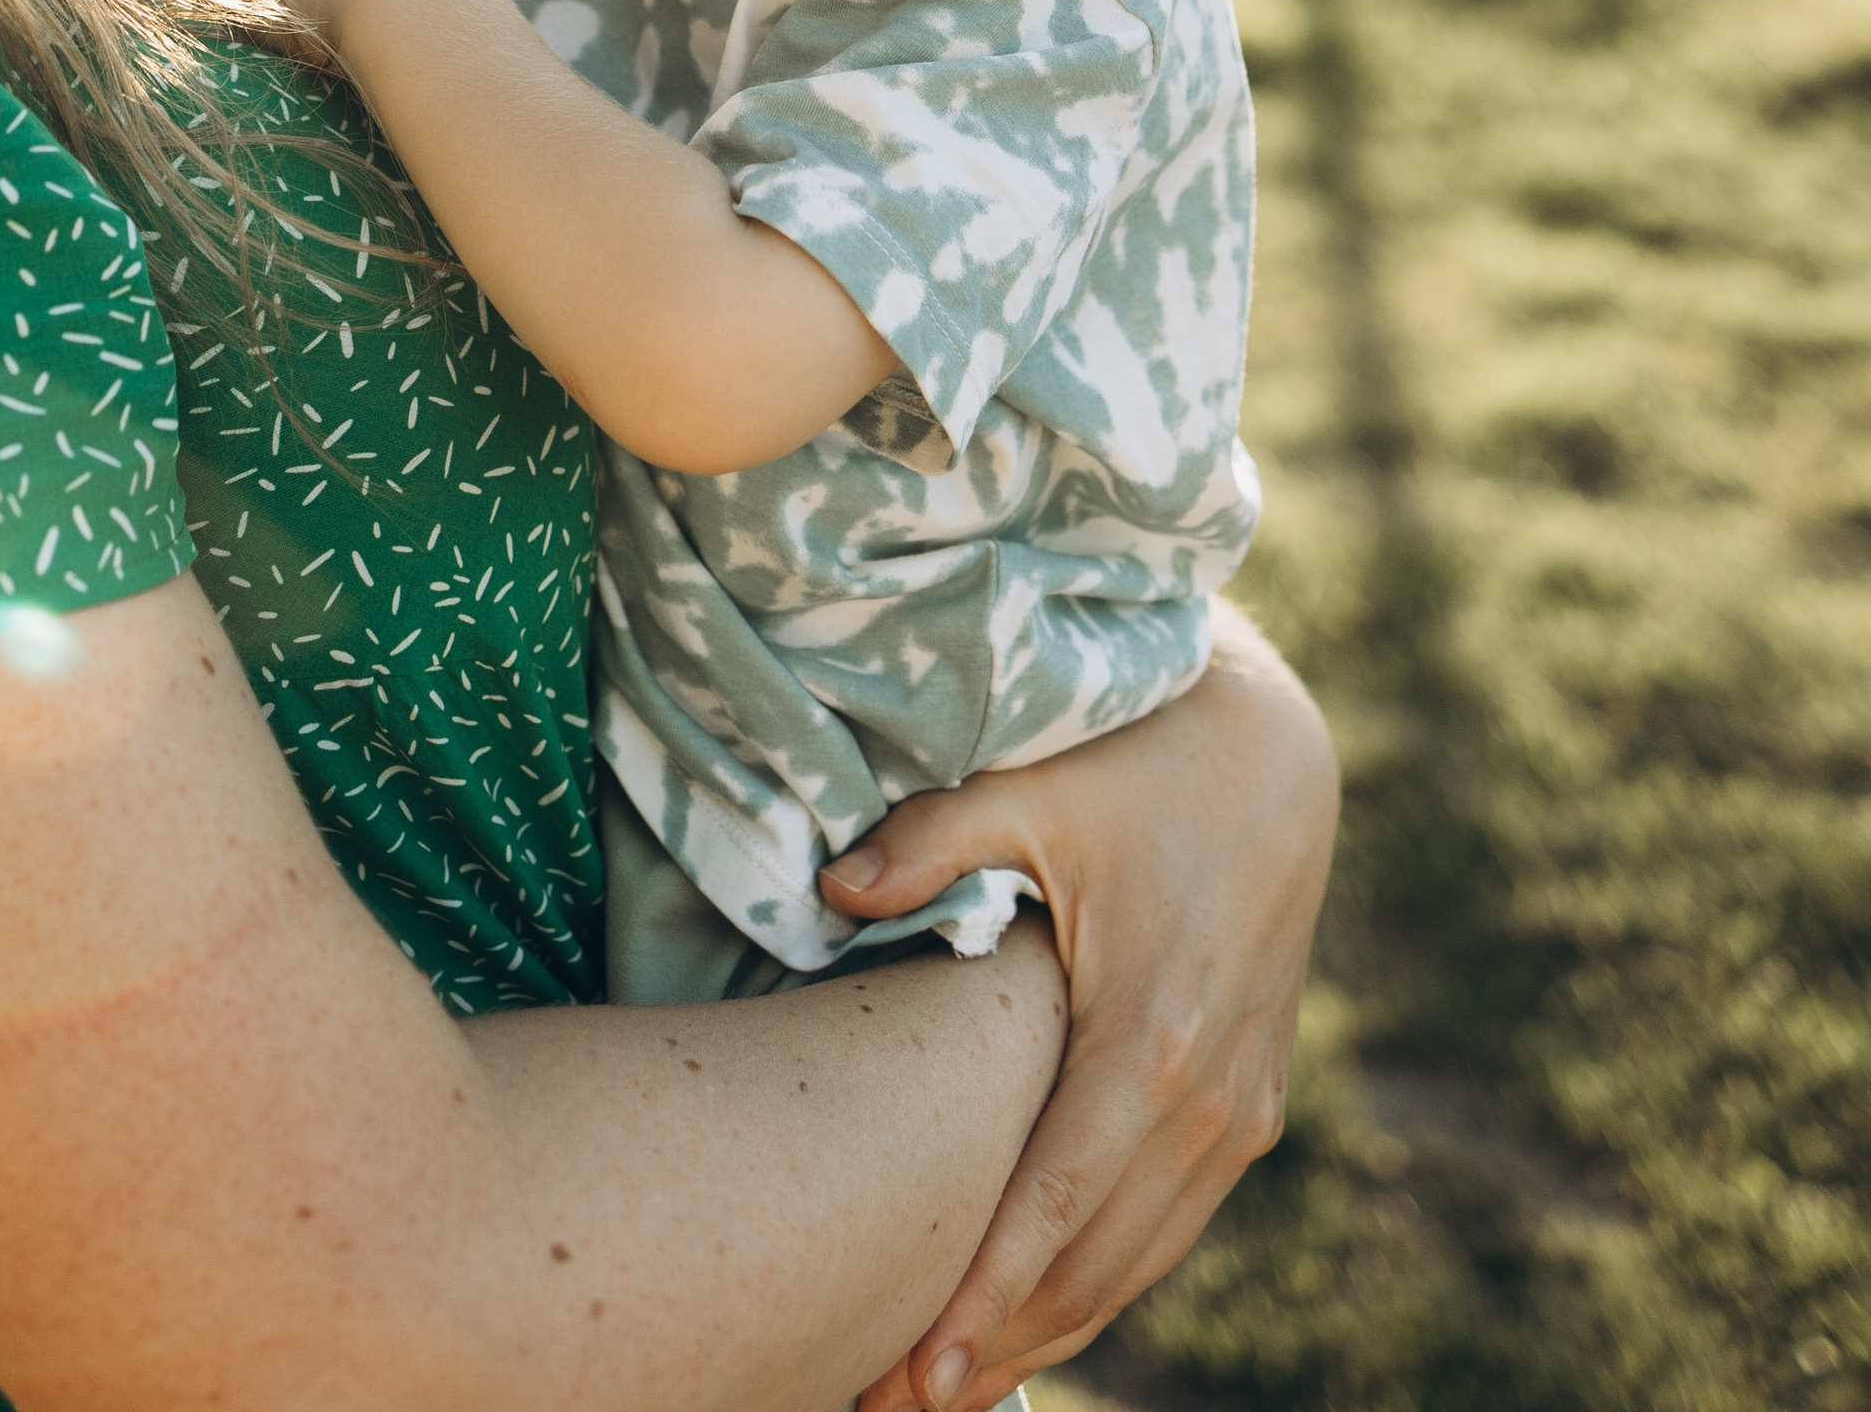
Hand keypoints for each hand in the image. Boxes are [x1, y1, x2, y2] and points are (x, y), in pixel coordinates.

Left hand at [826, 606, 1336, 1409]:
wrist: (1278, 760)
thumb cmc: (1141, 766)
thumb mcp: (1033, 788)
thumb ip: (930, 841)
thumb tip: (828, 888)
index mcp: (1153, 1036)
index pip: (1054, 1204)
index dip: (984, 1297)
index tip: (914, 1370)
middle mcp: (1211, 1100)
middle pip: (1094, 1265)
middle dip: (997, 1343)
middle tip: (892, 1403)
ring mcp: (1241, 1114)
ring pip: (1137, 1264)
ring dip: (1048, 1333)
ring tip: (945, 1390)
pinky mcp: (1251, 1111)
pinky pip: (1170, 1227)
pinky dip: (1102, 1285)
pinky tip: (1034, 1324)